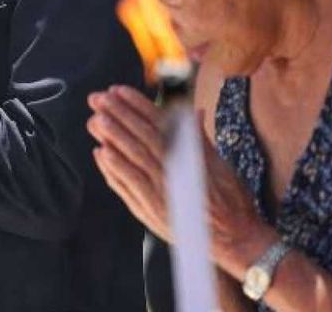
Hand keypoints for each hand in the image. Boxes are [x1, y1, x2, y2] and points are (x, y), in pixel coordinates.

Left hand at [87, 85, 272, 275]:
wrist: (235, 240)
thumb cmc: (230, 201)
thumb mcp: (220, 164)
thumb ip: (200, 138)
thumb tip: (192, 112)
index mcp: (191, 155)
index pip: (159, 123)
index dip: (137, 105)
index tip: (118, 90)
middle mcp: (175, 170)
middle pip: (142, 136)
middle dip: (118, 114)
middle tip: (98, 99)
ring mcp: (161, 190)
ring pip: (132, 157)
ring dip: (112, 137)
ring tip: (96, 120)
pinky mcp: (151, 210)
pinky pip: (128, 186)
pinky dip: (113, 169)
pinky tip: (101, 153)